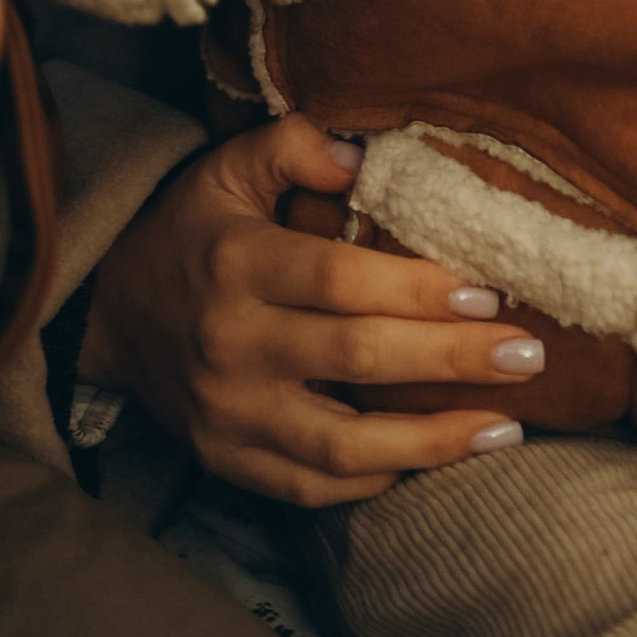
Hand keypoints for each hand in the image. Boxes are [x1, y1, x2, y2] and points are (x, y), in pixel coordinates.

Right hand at [84, 114, 543, 507]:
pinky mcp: (229, 463)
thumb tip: (363, 155)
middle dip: (452, 360)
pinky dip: (377, 482)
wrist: (109, 313)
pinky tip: (435, 460)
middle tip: (527, 356)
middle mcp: (234, 346)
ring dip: (433, 444)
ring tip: (506, 429)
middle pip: (358, 361)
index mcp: (238, 266)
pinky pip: (312, 489)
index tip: (487, 293)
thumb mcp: (225, 169)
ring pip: (342, 449)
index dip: (417, 291)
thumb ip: (291, 146)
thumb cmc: (190, 232)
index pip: (341, 282)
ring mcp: (230, 416)